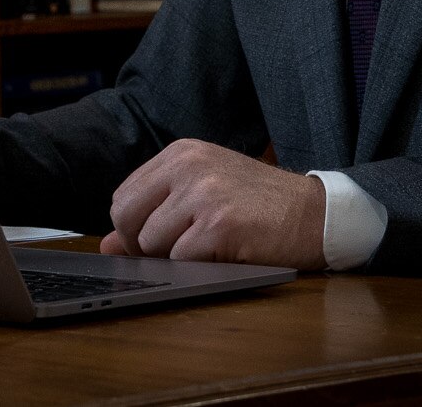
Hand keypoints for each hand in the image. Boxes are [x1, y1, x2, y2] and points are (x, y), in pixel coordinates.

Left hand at [98, 138, 326, 269]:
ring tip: (208, 248)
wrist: (314, 212)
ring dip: (174, 258)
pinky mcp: (219, 225)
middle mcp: (188, 166)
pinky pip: (181, 260)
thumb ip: (154, 212)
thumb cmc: (259, 204)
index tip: (152, 243)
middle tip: (175, 252)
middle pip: (126, 218)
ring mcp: (203, 193)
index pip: (123, 196)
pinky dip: (197, 267)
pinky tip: (224, 253)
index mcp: (181, 153)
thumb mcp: (203, 193)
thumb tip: (107, 245)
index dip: (130, 229)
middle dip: (142, 246)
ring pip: (152, 243)